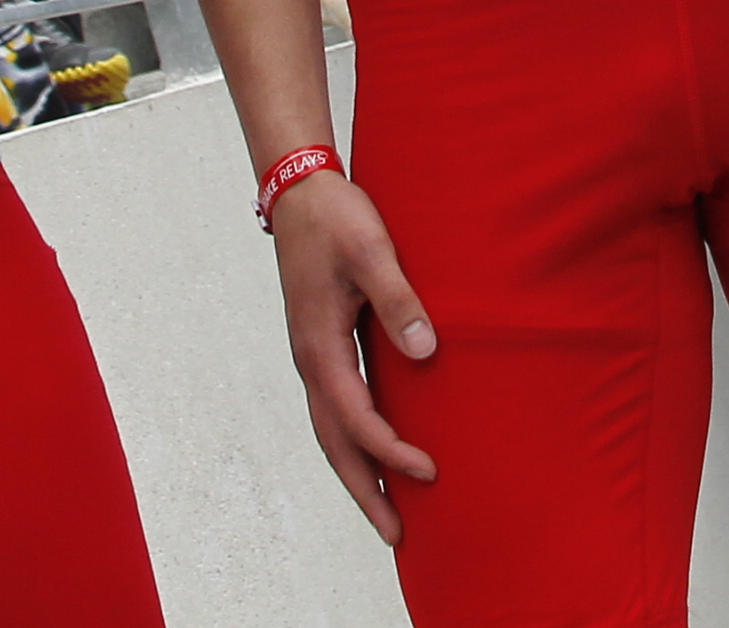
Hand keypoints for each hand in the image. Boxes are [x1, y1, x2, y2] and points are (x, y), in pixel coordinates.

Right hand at [266, 166, 440, 541]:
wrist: (300, 192)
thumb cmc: (337, 217)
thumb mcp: (372, 250)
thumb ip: (399, 300)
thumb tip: (426, 352)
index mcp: (320, 345)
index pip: (355, 417)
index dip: (390, 451)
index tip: (428, 471)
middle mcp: (311, 361)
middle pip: (334, 444)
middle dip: (364, 491)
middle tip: (395, 535)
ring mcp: (313, 357)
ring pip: (331, 432)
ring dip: (357, 473)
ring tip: (388, 512)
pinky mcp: (321, 347)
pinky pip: (336, 410)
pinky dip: (353, 442)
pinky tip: (377, 453)